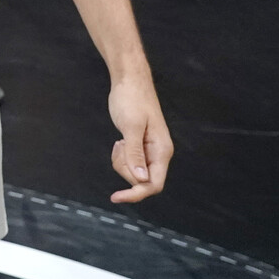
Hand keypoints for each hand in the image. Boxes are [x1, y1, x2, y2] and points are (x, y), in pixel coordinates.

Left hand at [108, 73, 171, 202]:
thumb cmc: (131, 99)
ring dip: (121, 161)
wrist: (129, 81)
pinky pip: (129, 162)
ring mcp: (149, 151)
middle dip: (124, 168)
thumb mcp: (130, 126)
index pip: (153, 184)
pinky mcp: (140, 147)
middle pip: (140, 180)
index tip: (116, 197)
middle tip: (119, 146)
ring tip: (120, 141)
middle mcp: (158, 154)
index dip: (136, 194)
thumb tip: (140, 179)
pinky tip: (120, 141)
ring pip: (133, 172)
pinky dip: (120, 156)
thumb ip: (135, 153)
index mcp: (162, 151)